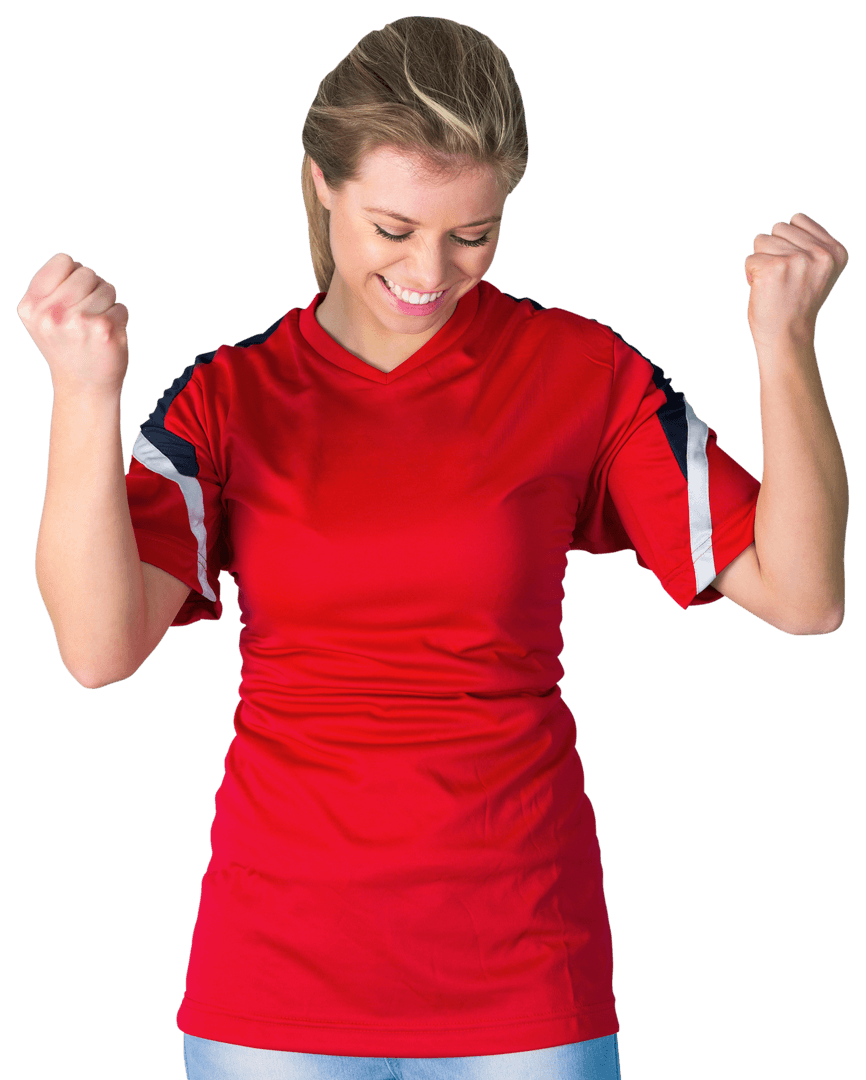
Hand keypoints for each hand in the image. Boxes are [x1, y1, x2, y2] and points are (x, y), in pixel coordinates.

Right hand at [17, 252, 129, 394]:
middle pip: (87, 272)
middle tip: (86, 316)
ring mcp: (77, 321)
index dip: (74, 275)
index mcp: (31, 306)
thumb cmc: (67, 346)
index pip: (64, 260)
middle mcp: (50, 313)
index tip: (73, 297)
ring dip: (107, 304)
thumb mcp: (42, 317)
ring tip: (95, 327)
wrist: (84, 387)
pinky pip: (121, 307)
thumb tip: (76, 264)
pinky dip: (119, 320)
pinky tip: (106, 338)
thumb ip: (52, 288)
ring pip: (107, 287)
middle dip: (93, 290)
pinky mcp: (104, 330)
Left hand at [744, 212, 847, 347]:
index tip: (792, 268)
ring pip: (761, 239)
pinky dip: (750, 274)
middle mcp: (821, 253)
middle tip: (780, 278)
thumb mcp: (817, 271)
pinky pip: (750, 259)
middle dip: (772, 250)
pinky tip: (763, 290)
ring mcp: (798, 259)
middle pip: (779, 227)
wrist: (788, 337)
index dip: (787, 242)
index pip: (799, 219)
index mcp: (835, 251)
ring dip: (760, 261)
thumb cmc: (796, 304)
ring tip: (772, 283)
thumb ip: (811, 246)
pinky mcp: (775, 268)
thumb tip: (789, 222)